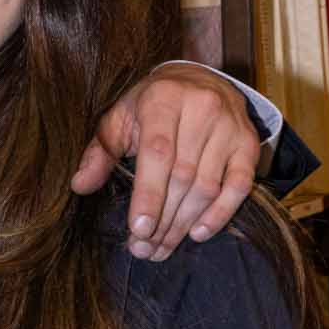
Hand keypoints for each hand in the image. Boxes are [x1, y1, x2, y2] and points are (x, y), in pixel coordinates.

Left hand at [70, 62, 260, 258]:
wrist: (199, 80)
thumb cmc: (150, 105)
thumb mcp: (119, 119)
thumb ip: (100, 151)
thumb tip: (80, 185)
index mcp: (163, 99)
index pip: (158, 154)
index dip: (149, 195)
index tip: (139, 229)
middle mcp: (201, 109)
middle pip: (182, 176)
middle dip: (162, 219)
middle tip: (144, 249)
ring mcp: (229, 126)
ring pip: (207, 186)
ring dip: (184, 223)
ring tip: (162, 247)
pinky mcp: (248, 143)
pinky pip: (239, 186)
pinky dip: (220, 214)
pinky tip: (198, 233)